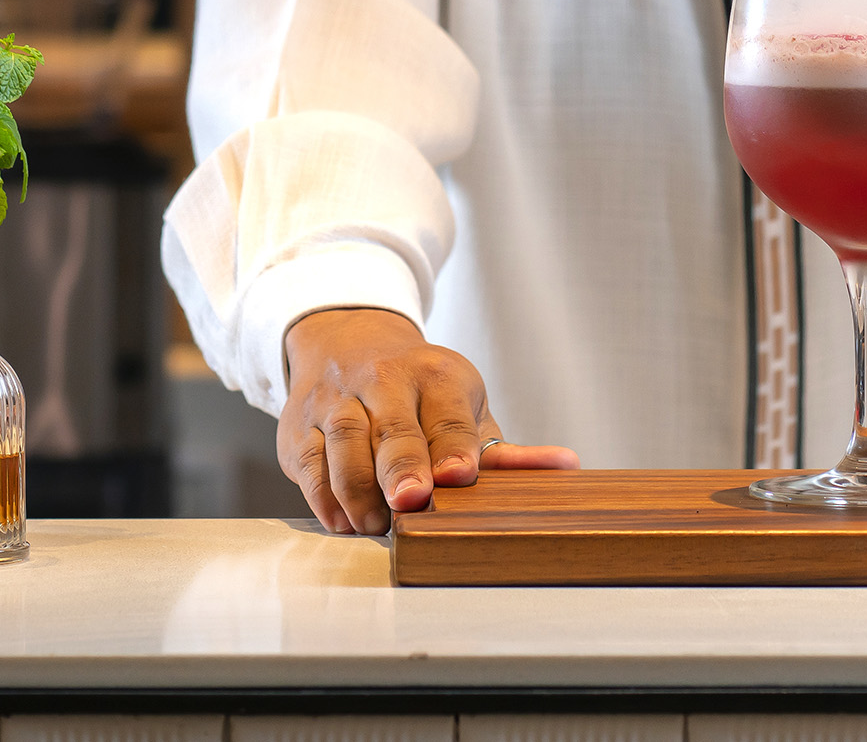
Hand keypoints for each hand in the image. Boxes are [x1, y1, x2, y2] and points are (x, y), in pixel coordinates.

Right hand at [276, 306, 578, 534]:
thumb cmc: (420, 393)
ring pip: (344, 441)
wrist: (347, 341)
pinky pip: (309, 460)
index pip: (448, 414)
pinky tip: (342, 519)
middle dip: (401, 466)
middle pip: (393, 428)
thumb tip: (566, 469)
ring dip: (358, 487)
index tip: (458, 475)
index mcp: (436, 375)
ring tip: (375, 525)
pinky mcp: (300, 426)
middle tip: (410, 502)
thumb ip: (508, 451)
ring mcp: (339, 400)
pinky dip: (323, 494)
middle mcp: (385, 380)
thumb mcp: (465, 406)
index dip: (454, 445)